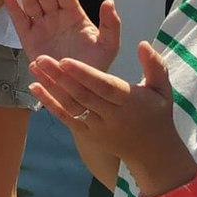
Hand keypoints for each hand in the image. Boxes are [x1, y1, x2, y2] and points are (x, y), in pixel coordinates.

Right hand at [4, 0, 120, 70]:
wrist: (78, 90)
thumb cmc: (95, 67)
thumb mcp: (109, 46)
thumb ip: (111, 24)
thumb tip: (110, 1)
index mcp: (75, 17)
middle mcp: (57, 19)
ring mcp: (42, 29)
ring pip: (32, 4)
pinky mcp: (29, 41)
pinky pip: (20, 22)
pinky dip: (13, 9)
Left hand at [29, 44, 196, 196]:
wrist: (152, 153)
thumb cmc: (157, 114)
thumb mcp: (163, 89)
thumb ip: (154, 65)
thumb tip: (143, 43)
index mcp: (130, 101)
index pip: (104, 86)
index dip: (84, 74)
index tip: (65, 59)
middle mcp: (112, 116)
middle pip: (83, 95)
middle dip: (60, 77)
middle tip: (41, 58)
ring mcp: (97, 127)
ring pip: (71, 106)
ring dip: (50, 87)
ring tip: (34, 67)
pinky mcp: (87, 135)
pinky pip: (66, 118)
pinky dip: (49, 103)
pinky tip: (34, 87)